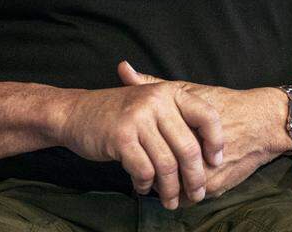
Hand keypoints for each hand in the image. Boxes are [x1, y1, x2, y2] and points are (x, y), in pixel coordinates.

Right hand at [57, 62, 224, 210]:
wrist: (76, 112)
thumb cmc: (119, 113)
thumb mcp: (151, 103)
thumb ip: (178, 120)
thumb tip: (211, 155)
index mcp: (170, 92)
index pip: (207, 116)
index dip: (216, 142)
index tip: (216, 162)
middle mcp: (156, 101)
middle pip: (188, 148)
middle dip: (195, 178)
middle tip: (196, 194)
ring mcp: (138, 118)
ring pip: (167, 165)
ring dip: (170, 189)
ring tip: (169, 200)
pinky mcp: (120, 137)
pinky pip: (144, 171)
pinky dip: (145, 185)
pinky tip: (143, 187)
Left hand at [117, 62, 288, 207]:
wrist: (262, 123)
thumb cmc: (224, 104)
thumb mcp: (188, 91)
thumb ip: (153, 84)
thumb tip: (123, 69)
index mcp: (180, 126)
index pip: (143, 147)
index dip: (135, 148)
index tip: (134, 144)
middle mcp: (192, 153)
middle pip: (155, 170)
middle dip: (149, 169)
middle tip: (145, 161)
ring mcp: (203, 173)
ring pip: (170, 188)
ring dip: (165, 184)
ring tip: (162, 171)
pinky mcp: (214, 188)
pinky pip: (187, 197)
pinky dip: (182, 191)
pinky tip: (181, 179)